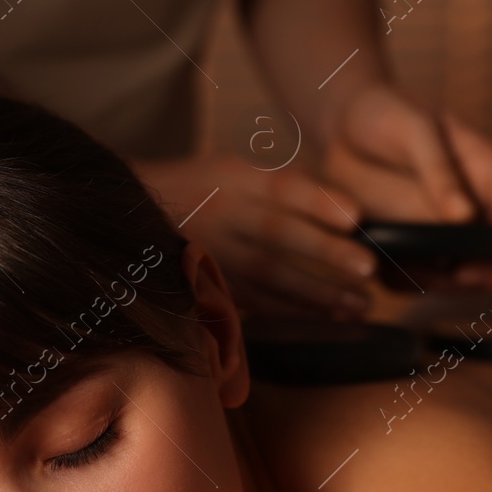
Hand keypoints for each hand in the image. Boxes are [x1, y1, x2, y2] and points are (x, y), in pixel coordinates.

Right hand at [127, 153, 376, 322]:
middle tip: (368, 268)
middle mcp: (220, 215)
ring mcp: (210, 253)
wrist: (123, 214)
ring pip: (267, 277)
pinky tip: (320, 320)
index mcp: (231, 179)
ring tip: (358, 305)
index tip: (356, 216)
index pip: (280, 187)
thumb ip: (278, 187)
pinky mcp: (204, 285)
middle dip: (324, 253)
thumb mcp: (229, 171)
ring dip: (315, 294)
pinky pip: (249, 303)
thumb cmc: (195, 191)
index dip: (318, 202)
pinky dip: (287, 313)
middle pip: (277, 235)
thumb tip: (345, 210)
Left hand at [322, 81, 491, 290]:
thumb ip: (437, 169)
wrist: (340, 124)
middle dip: (488, 273)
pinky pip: (416, 279)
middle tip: (459, 276)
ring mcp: (440, 231)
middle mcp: (470, 208)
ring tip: (411, 271)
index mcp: (484, 171)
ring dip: (445, 286)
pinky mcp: (408, 246)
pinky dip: (407, 284)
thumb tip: (465, 217)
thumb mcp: (413, 129)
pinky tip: (384, 269)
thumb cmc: (384, 112)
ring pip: (461, 276)